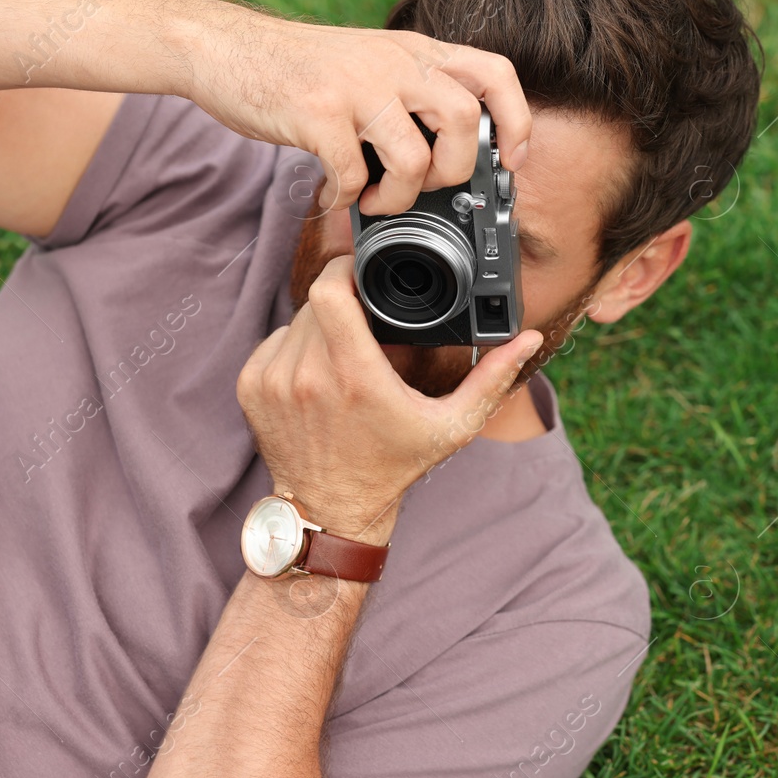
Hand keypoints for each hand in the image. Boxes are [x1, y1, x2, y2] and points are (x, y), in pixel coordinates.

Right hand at [188, 4, 530, 215]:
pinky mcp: (316, 112)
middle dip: (454, 171)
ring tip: (375, 199)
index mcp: (414, 51)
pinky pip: (350, 174)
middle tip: (427, 187)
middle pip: (464, 120)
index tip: (510, 161)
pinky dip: (345, 198)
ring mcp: (355, 86)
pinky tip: (334, 195)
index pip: (495, 72)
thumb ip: (410, 93)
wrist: (224, 47)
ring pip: (414, 157)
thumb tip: (448, 155)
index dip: (517, 121)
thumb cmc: (298, 69)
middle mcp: (392, 62)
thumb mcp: (370, 63)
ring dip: (399, 197)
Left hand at [236, 257, 541, 544]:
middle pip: (317, 301)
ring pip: (295, 320)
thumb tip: (526, 339)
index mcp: (354, 376)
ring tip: (344, 355)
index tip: (364, 270)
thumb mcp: (451, 426)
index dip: (346, 268)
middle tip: (365, 323)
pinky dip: (296, 347)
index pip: (331, 290)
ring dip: (319, 326)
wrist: (331, 509)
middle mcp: (306, 375)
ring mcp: (273, 382)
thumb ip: (491, 379)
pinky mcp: (252, 388)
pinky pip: (274, 341)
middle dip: (343, 303)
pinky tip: (318, 373)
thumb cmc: (393, 465)